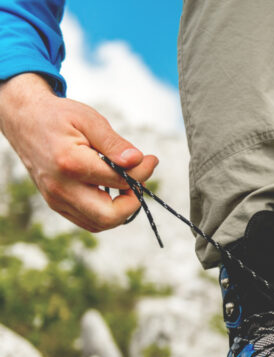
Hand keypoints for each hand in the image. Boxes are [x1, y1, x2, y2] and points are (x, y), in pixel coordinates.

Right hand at [0, 73, 157, 231]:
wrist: (25, 120)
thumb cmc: (59, 117)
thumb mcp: (90, 120)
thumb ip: (115, 143)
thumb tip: (138, 161)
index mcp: (70, 163)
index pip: (119, 180)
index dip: (142, 172)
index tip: (150, 159)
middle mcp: (60, 187)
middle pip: (109, 216)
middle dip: (133, 202)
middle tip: (138, 181)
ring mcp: (55, 199)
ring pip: (99, 224)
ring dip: (121, 209)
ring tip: (126, 183)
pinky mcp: (56, 204)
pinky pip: (88, 221)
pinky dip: (106, 211)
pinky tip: (112, 190)